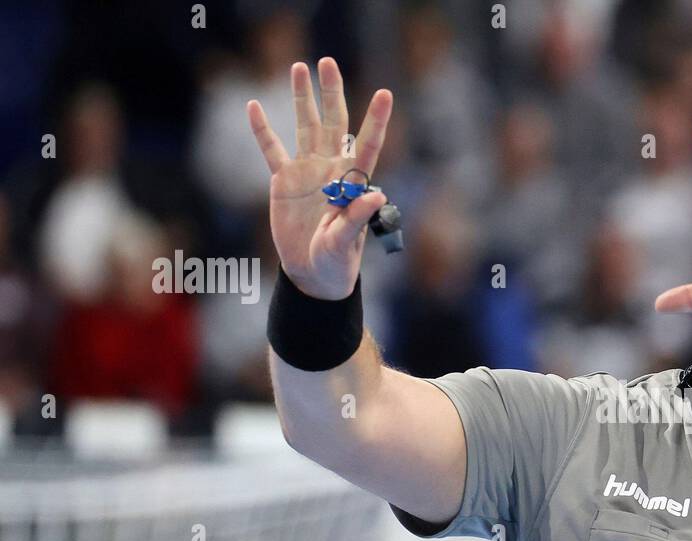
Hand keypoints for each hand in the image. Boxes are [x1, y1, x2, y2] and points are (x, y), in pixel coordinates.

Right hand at [247, 58, 391, 299]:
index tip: (386, 93)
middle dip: (331, 93)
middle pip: (335, 123)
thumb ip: (357, 218)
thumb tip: (376, 193)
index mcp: (351, 183)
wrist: (312, 274)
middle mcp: (332, 170)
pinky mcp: (284, 181)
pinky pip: (272, 150)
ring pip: (305, 127)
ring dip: (302, 98)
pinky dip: (263, 130)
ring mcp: (307, 172)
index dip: (377, 120)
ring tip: (300, 66)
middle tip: (327, 62)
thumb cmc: (336, 263)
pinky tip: (253, 106)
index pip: (368, 145)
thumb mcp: (345, 243)